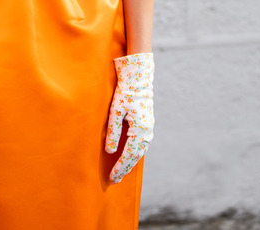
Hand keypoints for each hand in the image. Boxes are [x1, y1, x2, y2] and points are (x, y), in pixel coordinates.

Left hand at [104, 52, 154, 183]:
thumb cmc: (125, 92)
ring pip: (140, 151)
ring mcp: (149, 128)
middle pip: (136, 156)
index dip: (120, 167)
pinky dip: (134, 153)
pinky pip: (141, 144)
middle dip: (125, 169)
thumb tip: (111, 151)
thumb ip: (113, 132)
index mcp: (140, 129)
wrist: (138, 78)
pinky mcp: (146, 125)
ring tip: (120, 172)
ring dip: (130, 162)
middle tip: (115, 180)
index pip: (129, 155)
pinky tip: (127, 157)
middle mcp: (147, 131)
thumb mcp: (115, 111)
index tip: (112, 177)